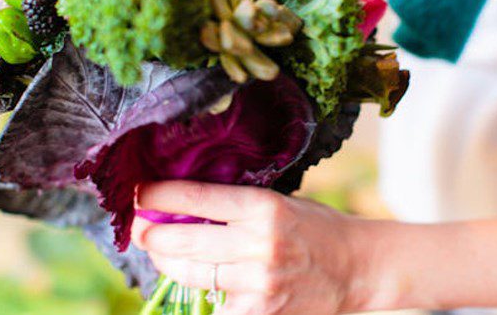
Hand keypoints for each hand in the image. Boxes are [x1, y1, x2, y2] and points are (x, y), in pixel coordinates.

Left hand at [133, 181, 365, 314]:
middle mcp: (259, 244)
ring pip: (190, 273)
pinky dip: (199, 291)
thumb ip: (237, 204)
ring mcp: (258, 283)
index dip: (158, 195)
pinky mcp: (258, 313)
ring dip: (166, 261)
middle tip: (140, 228)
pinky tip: (192, 278)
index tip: (139, 193)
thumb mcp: (281, 202)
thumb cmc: (317, 229)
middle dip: (151, 234)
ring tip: (161, 251)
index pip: (195, 198)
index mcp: (265, 207)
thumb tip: (182, 202)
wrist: (357, 269)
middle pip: (182, 239)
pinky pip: (211, 304)